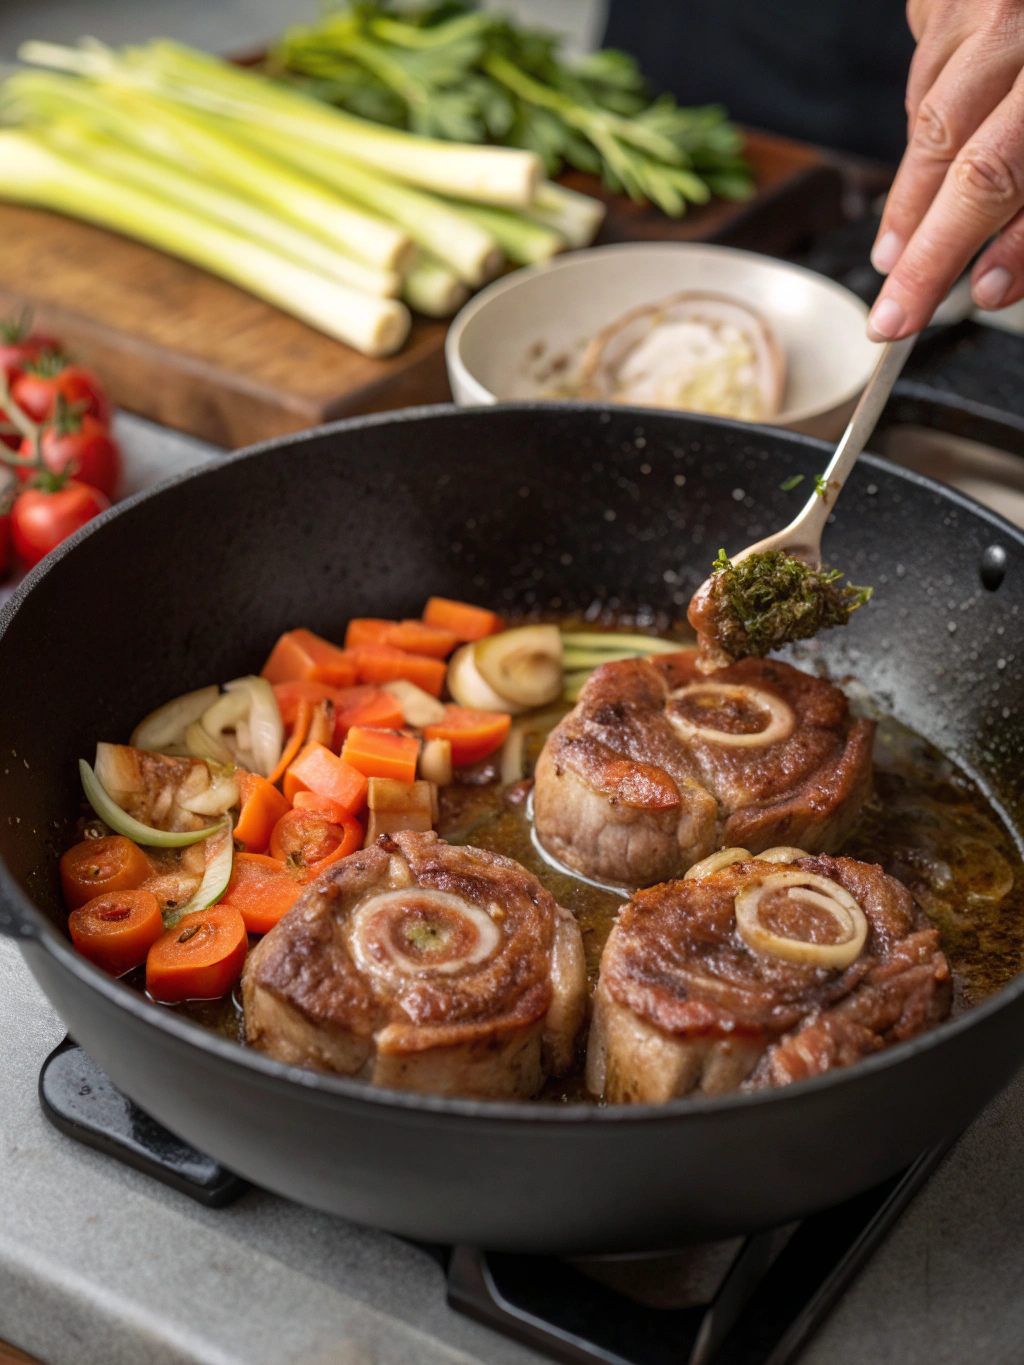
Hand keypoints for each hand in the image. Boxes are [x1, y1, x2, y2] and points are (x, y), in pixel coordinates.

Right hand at [868, 0, 1023, 339]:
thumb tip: (992, 288)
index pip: (988, 180)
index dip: (937, 257)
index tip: (903, 316)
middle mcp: (1017, 23)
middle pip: (941, 145)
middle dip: (912, 234)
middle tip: (892, 297)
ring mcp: (979, 0)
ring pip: (926, 110)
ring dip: (921, 178)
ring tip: (916, 229)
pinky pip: (926, 65)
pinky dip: (933, 108)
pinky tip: (955, 130)